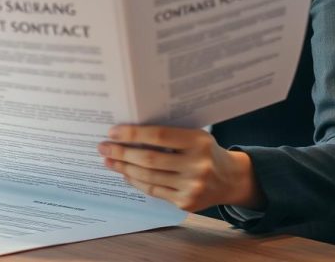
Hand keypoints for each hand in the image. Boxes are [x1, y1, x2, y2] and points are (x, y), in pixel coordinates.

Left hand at [98, 125, 263, 211]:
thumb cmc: (206, 151)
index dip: (132, 134)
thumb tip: (128, 133)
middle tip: (103, 147)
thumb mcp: (195, 136)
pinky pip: (154, 191)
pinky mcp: (186, 202)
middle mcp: (197, 165)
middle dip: (121, 153)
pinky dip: (136, 182)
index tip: (113, 132)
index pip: (158, 136)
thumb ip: (168, 134)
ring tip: (109, 161)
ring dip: (123, 169)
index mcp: (198, 142)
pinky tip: (125, 174)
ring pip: (148, 177)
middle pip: (149, 159)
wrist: (231, 179)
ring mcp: (192, 186)